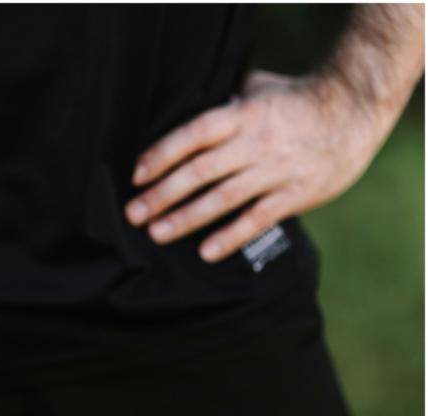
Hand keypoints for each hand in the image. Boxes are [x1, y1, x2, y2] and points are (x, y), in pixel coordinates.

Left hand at [125, 70, 388, 262]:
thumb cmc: (296, 99)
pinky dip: (231, 236)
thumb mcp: (257, 89)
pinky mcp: (297, 193)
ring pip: (224, 198)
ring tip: (157, 234)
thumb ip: (223, 104)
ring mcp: (277, 169)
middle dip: (163, 194)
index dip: (162, 154)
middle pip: (201, 170)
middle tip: (133, 213)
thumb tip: (181, 111)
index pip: (194, 134)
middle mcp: (257, 142)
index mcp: (244, 114)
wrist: (356, 110)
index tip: (136, 175)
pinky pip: (258, 219)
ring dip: (187, 218)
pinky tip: (206, 252)